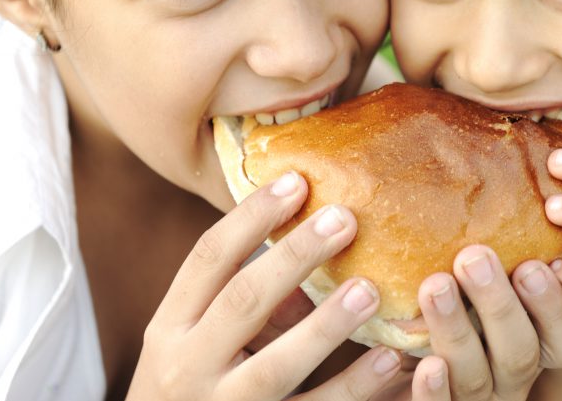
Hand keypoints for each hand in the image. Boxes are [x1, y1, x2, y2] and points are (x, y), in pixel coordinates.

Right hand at [126, 171, 402, 399]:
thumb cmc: (192, 390)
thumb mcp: (198, 343)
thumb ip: (247, 304)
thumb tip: (316, 255)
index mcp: (170, 328)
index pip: (208, 258)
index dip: (251, 216)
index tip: (296, 181)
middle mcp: (186, 367)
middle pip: (243, 301)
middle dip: (295, 256)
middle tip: (345, 218)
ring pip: (276, 366)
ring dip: (327, 326)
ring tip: (370, 289)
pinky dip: (353, 387)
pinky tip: (390, 361)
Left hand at [403, 246, 561, 399]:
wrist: (457, 356)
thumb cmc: (493, 291)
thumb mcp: (519, 269)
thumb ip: (526, 240)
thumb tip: (536, 155)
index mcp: (549, 342)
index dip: (552, 304)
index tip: (533, 263)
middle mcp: (519, 372)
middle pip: (520, 351)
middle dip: (498, 305)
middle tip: (473, 256)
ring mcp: (482, 393)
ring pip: (477, 376)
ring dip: (455, 330)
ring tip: (434, 285)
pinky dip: (433, 390)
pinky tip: (416, 361)